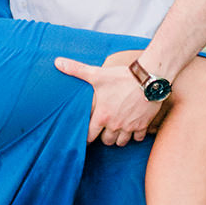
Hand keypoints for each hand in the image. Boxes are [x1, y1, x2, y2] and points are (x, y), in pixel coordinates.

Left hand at [54, 48, 168, 145]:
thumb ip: (76, 70)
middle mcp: (115, 125)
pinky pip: (138, 138)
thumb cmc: (121, 77)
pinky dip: (135, 135)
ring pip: (122, 142)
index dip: (88, 137)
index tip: (87, 138)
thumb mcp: (97, 74)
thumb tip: (57, 62)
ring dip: (119, 138)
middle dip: (104, 137)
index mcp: (102, 116)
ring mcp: (130, 126)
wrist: (148, 78)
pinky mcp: (143, 125)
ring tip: (117, 130)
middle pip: (107, 141)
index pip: (90, 135)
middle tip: (104, 131)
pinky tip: (133, 128)